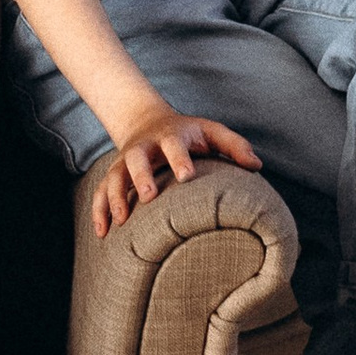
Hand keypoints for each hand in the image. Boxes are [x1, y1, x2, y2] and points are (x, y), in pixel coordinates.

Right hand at [90, 109, 263, 237]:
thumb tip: (257, 166)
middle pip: (136, 158)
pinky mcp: (113, 173)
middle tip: (148, 197)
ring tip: (121, 221)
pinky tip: (102, 233)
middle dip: (140, 177)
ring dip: (114, 197)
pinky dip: (99, 211)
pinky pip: (100, 191)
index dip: (179, 159)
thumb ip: (235, 146)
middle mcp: (144, 146)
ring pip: (113, 176)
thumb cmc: (189, 134)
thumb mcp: (212, 131)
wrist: (146, 121)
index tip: (186, 176)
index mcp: (171, 135)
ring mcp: (124, 160)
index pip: (174, 144)